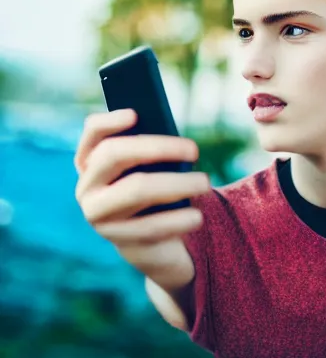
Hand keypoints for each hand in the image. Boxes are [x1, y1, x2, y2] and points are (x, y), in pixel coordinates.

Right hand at [74, 109, 208, 290]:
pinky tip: (197, 217)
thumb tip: (177, 143)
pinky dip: (178, 219)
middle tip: (194, 150)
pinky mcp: (120, 242)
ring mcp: (99, 218)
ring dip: (177, 183)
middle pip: (114, 154)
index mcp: (93, 163)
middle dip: (157, 147)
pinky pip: (149, 227)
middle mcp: (88, 188)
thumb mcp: (157, 169)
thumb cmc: (160, 192)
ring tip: (205, 183)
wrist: (160, 241)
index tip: (136, 114)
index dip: (110, 122)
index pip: (92, 134)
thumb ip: (158, 154)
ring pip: (136, 190)